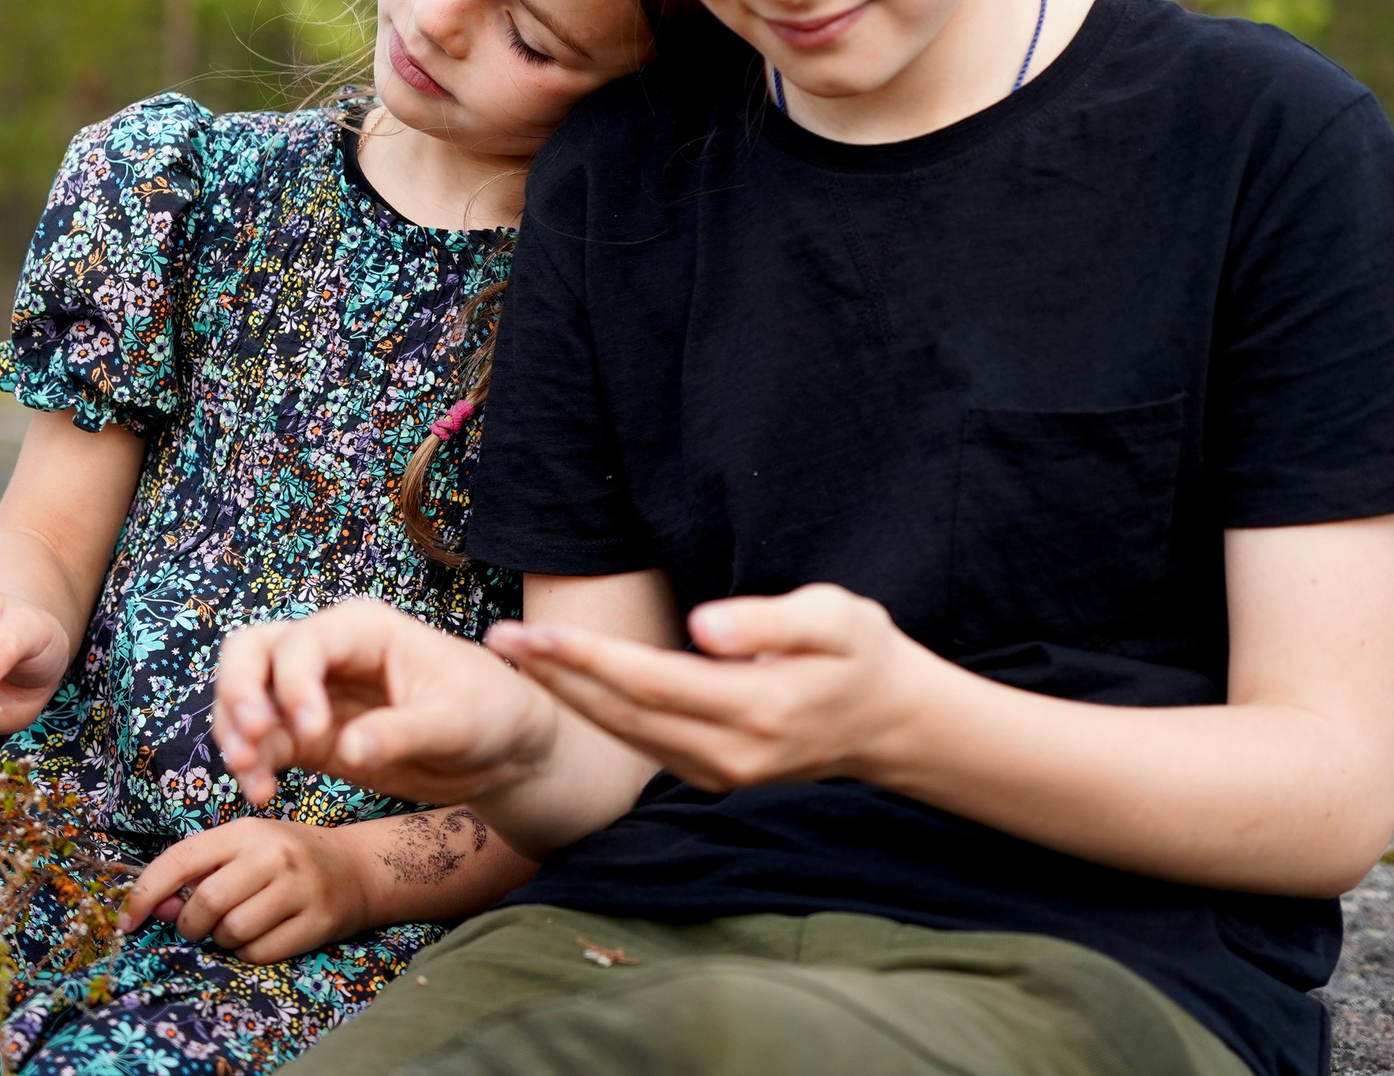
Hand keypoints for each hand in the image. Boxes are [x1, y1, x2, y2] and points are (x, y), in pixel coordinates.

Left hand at [118, 818, 369, 962]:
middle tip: (198, 926)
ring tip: (236, 928)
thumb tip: (154, 909)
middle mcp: (273, 854)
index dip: (145, 893)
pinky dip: (249, 954)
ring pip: (233, 931)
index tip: (125, 921)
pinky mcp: (318, 921)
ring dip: (222, 940)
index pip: (181, 859)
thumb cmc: (287, 858)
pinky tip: (260, 938)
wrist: (357, 867)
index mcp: (246, 830)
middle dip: (190, 925)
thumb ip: (199, 873)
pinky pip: (261, 953)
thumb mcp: (244, 850)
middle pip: (207, 902)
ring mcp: (299, 888)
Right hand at [212, 597, 558, 808]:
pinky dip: (252, 764)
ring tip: (252, 778)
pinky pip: (263, 742)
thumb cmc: (490, 713)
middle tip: (251, 741)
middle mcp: (329, 653)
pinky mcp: (311, 736)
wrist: (503, 749)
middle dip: (238, 692)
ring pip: (246, 696)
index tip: (316, 733)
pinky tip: (261, 792)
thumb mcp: (457, 723)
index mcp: (364, 630)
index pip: (303, 642)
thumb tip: (351, 748)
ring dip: (236, 734)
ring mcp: (314, 694)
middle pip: (251, 650)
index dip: (294, 685)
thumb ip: (404, 732)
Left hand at [485, 582, 945, 791]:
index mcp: (758, 709)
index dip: (589, 658)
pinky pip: (642, 744)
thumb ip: (768, 621)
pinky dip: (598, 714)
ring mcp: (719, 773)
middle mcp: (730, 754)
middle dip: (559, 675)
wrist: (893, 724)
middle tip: (500, 638)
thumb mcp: (836, 618)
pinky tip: (565, 683)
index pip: (652, 682)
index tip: (538, 632)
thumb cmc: (862, 655)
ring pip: (626, 734)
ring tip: (516, 654)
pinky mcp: (712, 776)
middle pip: (624, 713)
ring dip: (568, 696)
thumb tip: (702, 628)